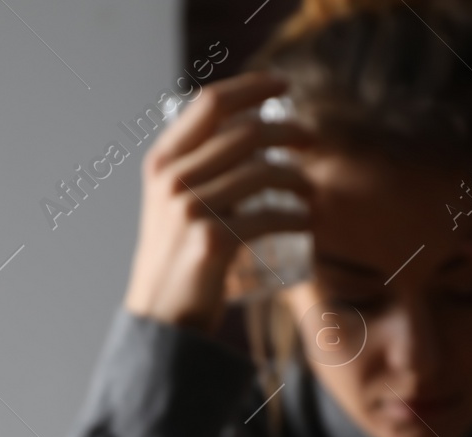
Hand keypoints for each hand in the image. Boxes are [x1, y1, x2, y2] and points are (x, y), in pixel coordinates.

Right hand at [123, 71, 313, 334]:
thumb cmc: (175, 259)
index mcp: (162, 161)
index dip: (252, 87)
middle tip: (311, 140)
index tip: (283, 85)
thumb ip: (197, 168)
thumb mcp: (172, 203)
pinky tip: (307, 220)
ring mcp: (191, 210)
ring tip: (310, 189)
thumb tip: (251, 133)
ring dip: (298, 178)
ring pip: (263, 172)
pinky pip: (269, 216)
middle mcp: (173, 180)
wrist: (159, 317)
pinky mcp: (213, 242)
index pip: (210, 102)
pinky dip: (295, 216)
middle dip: (289, 132)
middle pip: (247, 133)